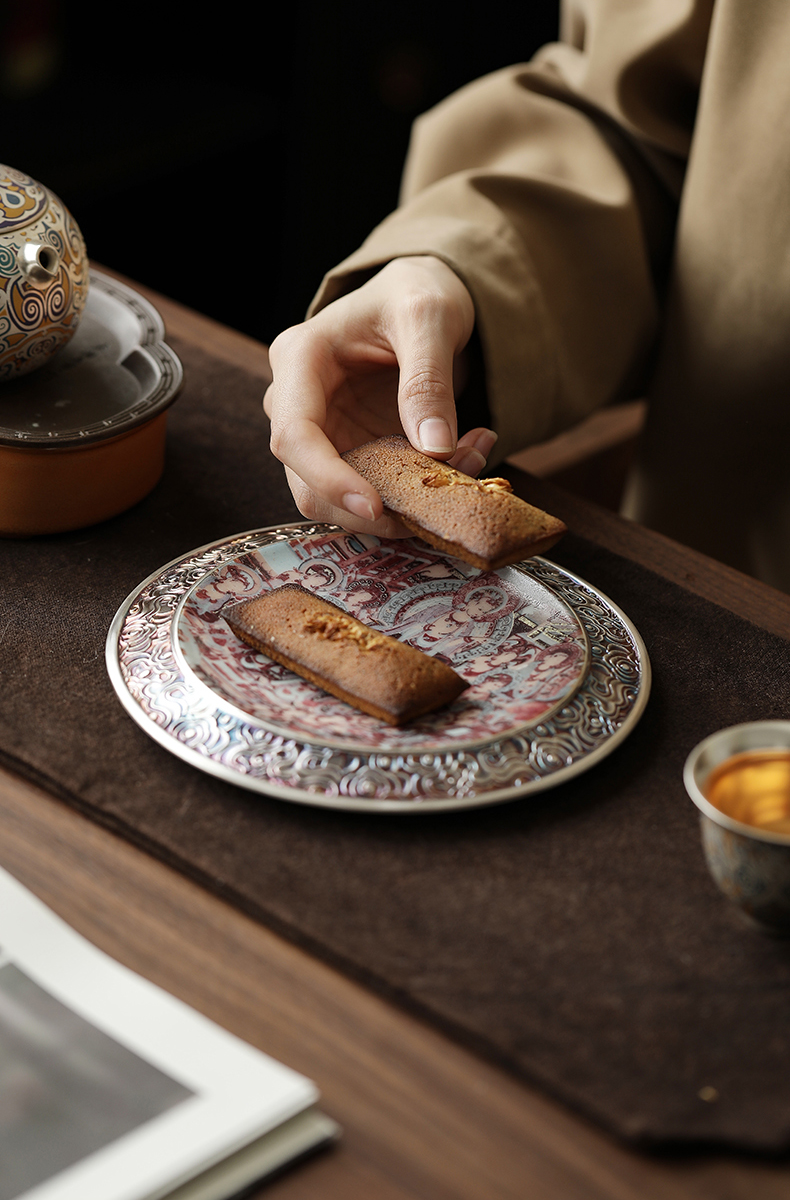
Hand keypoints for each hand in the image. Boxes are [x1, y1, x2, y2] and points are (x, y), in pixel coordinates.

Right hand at [263, 255, 496, 535]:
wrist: (422, 299)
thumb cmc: (415, 293)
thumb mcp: (429, 317)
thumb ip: (428, 380)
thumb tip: (435, 450)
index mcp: (300, 360)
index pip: (294, 437)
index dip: (328, 480)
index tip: (376, 506)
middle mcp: (298, 405)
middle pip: (309, 486)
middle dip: (377, 505)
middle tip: (447, 493)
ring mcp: (325, 436)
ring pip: (345, 502)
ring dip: (405, 504)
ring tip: (471, 459)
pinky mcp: (354, 455)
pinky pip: (380, 493)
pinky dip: (420, 493)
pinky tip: (466, 457)